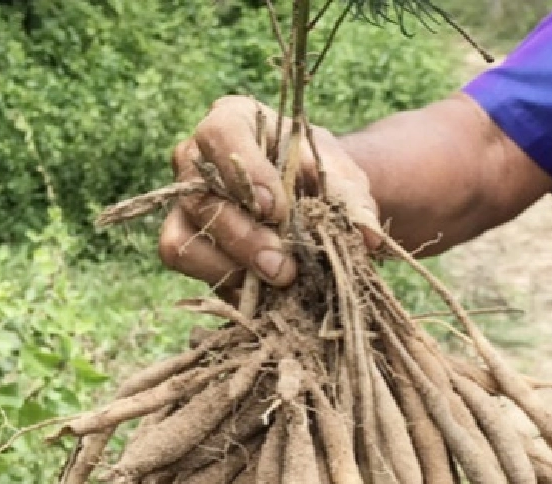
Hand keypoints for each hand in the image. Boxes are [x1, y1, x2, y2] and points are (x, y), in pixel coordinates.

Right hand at [159, 96, 379, 293]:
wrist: (308, 198)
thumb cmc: (318, 174)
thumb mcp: (341, 175)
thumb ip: (352, 198)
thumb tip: (369, 238)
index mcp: (232, 121)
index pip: (221, 134)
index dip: (245, 171)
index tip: (276, 208)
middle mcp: (195, 159)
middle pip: (201, 197)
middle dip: (244, 238)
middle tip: (284, 268)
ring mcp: (185, 203)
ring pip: (181, 239)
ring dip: (228, 267)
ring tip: (276, 283)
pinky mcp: (184, 242)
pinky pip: (187, 265)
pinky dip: (224, 283)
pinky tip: (262, 293)